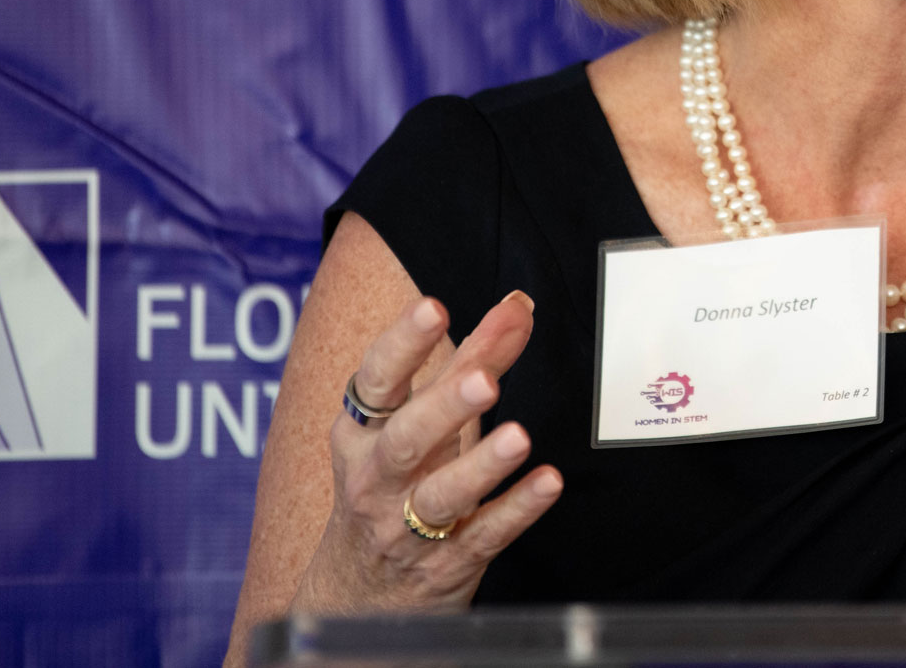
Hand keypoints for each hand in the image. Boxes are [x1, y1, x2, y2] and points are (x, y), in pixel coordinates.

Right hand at [290, 291, 561, 614]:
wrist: (358, 597)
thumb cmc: (395, 485)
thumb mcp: (419, 423)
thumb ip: (472, 362)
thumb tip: (517, 308)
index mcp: (362, 435)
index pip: (376, 382)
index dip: (403, 344)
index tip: (433, 308)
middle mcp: (377, 480)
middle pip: (405, 441)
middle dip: (443, 407)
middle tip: (484, 381)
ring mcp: (407, 528)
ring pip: (441, 496)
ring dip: (480, 465)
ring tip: (519, 436)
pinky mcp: (446, 564)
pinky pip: (483, 535)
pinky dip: (516, 509)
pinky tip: (547, 483)